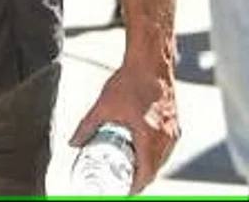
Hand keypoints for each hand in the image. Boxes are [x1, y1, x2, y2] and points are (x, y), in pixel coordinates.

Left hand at [70, 61, 179, 191]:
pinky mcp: (174, 121)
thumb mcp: (104, 105)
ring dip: (148, 167)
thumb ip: (87, 125)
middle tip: (123, 182)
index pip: (145, 175)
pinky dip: (156, 154)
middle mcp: (166, 137)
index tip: (122, 190)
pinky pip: (166, 147)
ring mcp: (173, 129)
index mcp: (151, 138)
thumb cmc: (131, 80)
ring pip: (162, 159)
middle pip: (154, 170)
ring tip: (131, 169)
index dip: (133, 187)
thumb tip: (73, 142)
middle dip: (139, 179)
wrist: (151, 60)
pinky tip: (144, 151)